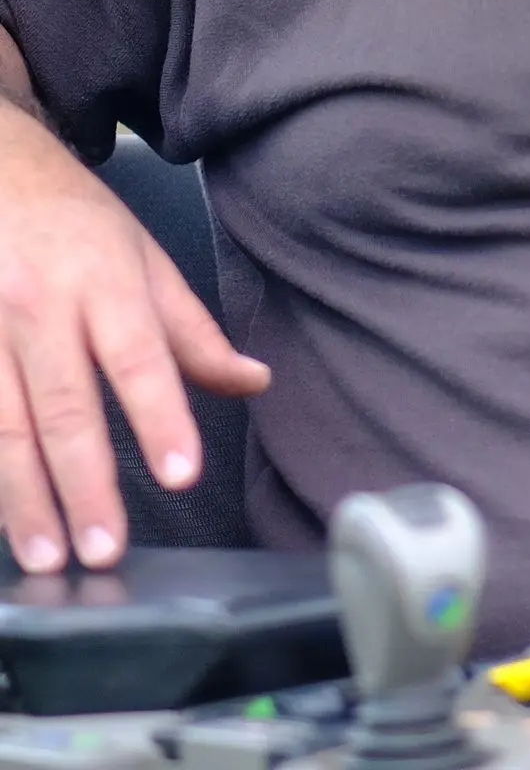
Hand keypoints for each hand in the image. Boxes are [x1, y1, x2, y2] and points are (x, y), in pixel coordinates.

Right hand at [0, 111, 269, 571]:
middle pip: (64, 407)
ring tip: (47, 557)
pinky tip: (3, 518)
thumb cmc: (77, 221)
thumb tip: (254, 382)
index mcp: (104, 282)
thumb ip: (193, 332)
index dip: (160, 418)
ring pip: (3, 427)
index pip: (140, 359)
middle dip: (84, 485)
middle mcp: (40, 308)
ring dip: (23, 500)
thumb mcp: (146, 258)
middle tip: (104, 549)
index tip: (181, 474)